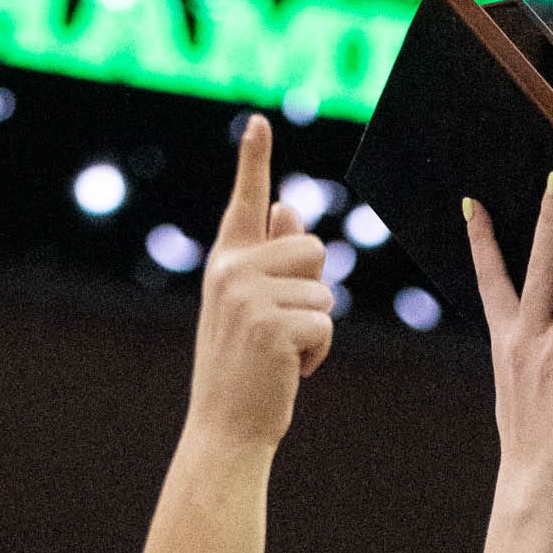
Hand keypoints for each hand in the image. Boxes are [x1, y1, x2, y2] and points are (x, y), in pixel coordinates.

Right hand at [185, 116, 334, 452]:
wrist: (225, 429)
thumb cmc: (242, 371)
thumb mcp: (251, 310)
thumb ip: (271, 261)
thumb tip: (291, 207)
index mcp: (225, 264)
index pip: (246, 202)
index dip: (254, 160)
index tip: (259, 122)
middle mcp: (231, 272)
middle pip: (312, 247)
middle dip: (314, 288)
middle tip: (282, 330)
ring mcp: (249, 297)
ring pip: (325, 290)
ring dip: (316, 328)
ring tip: (281, 355)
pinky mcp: (273, 325)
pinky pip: (327, 324)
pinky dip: (319, 353)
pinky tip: (291, 370)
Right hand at [465, 178, 552, 516]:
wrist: (533, 489)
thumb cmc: (532, 447)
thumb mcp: (518, 392)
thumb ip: (527, 359)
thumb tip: (535, 343)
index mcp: (508, 344)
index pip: (491, 281)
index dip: (482, 241)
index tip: (475, 204)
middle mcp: (528, 343)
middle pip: (538, 268)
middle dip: (549, 220)